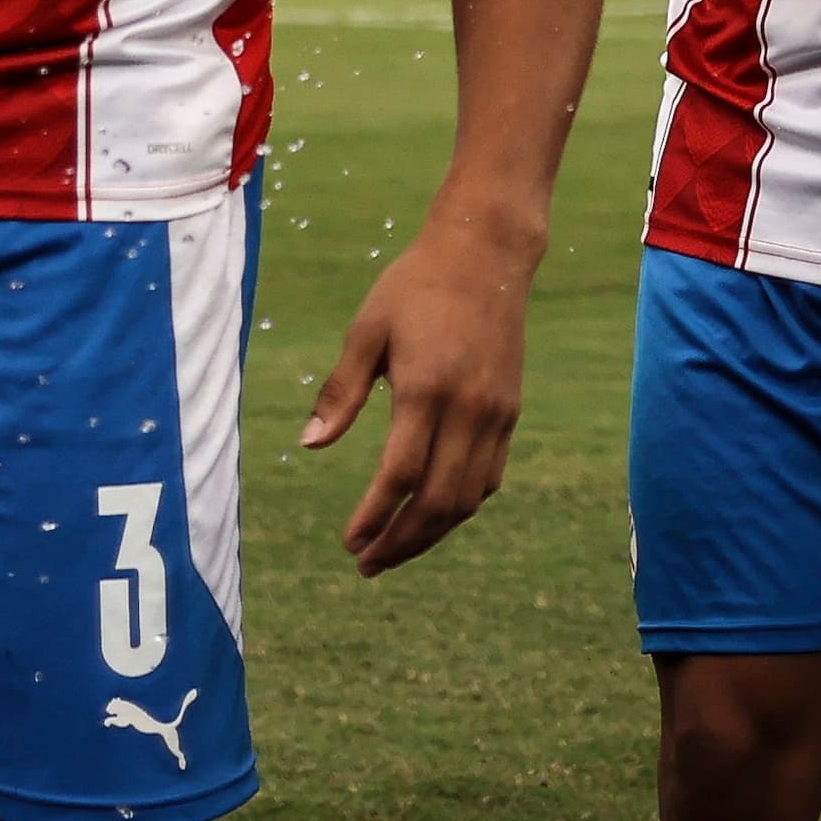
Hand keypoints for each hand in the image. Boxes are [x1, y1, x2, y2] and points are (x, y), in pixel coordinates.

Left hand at [302, 205, 536, 576]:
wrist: (486, 256)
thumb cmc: (413, 287)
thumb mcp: (366, 330)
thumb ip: (341, 391)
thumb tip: (309, 446)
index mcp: (425, 389)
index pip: (399, 476)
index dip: (373, 517)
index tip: (349, 542)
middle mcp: (468, 410)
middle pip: (437, 502)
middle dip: (401, 542)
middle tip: (367, 564)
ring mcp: (496, 416)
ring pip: (467, 499)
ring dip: (431, 533)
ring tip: (394, 549)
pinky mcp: (511, 414)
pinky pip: (488, 478)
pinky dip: (459, 506)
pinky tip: (432, 514)